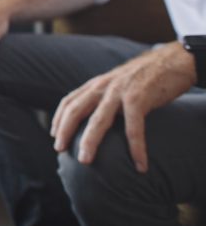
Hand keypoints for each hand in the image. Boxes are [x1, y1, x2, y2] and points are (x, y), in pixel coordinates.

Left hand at [50, 41, 194, 172]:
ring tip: (86, 161)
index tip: (54, 135)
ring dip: (90, 142)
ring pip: (99, 119)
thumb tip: (95, 117)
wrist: (171, 61)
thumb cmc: (144, 77)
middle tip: (59, 150)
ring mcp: (120, 92)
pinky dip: (136, 147)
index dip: (59, 118)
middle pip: (76, 110)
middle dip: (65, 131)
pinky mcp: (139, 98)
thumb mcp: (117, 83)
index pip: (69, 100)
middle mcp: (103, 86)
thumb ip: (104, 96)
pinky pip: (133, 127)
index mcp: (96, 84)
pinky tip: (139, 164)